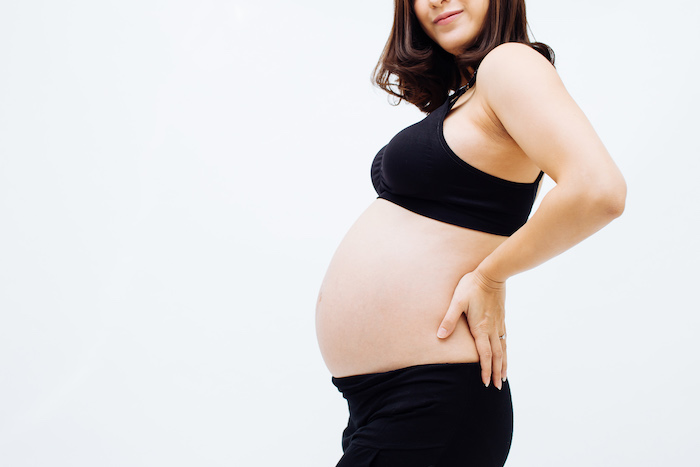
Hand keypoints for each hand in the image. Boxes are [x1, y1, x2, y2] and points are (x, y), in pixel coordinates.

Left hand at [437, 270, 506, 388]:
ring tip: (504, 376)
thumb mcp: (457, 301)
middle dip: (496, 372)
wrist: (492, 274)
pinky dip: (506, 351)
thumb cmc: (472, 286)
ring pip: (503, 349)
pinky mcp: (501, 318)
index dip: (485, 369)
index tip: (486, 382)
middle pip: (497, 355)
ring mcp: (499, 324)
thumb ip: (449, 319)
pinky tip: (505, 354)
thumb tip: (440, 336)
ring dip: (504, 364)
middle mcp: (492, 329)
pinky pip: (505, 339)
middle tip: (497, 387)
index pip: (485, 354)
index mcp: (481, 327)